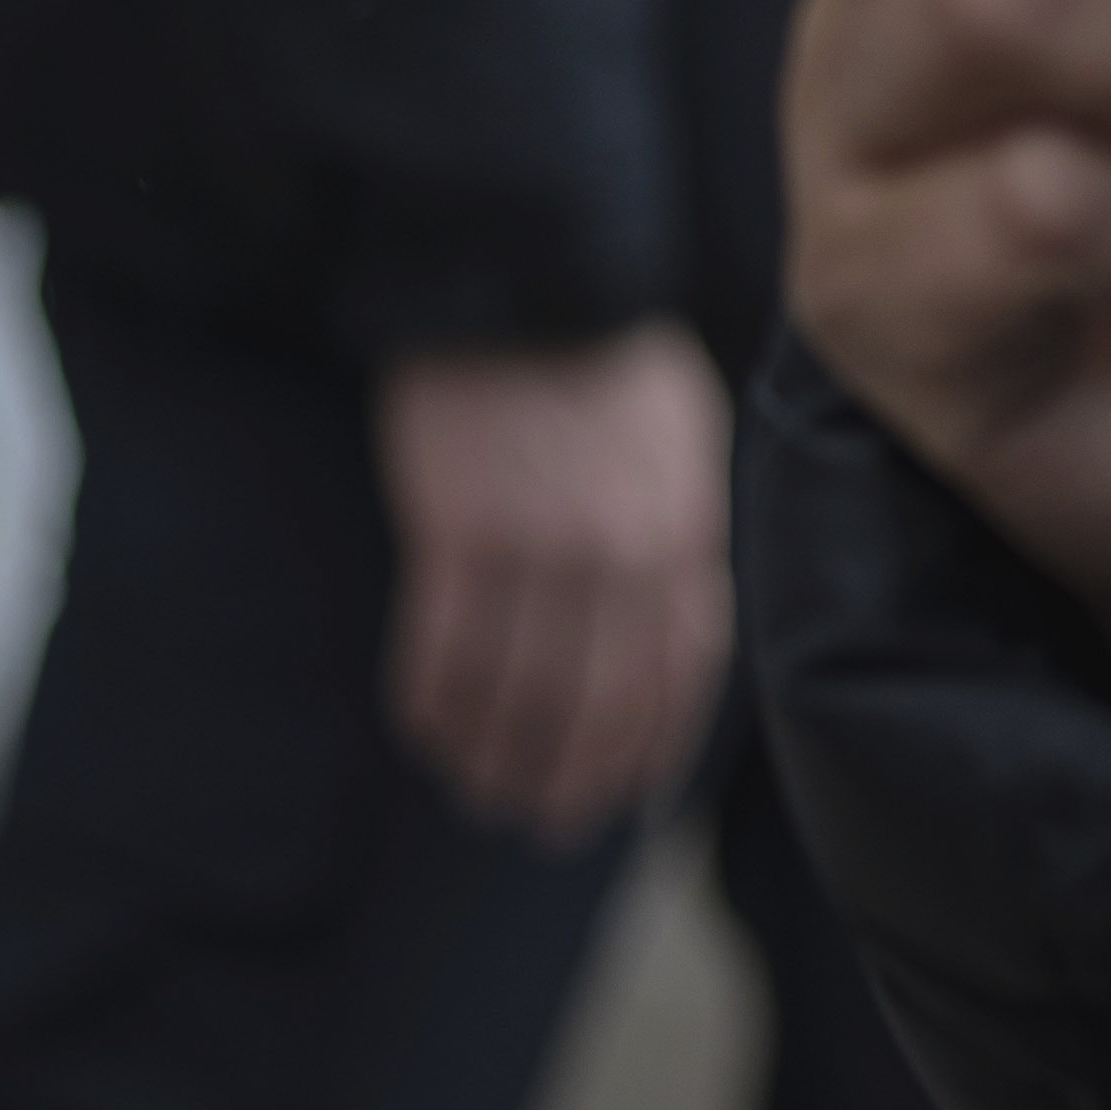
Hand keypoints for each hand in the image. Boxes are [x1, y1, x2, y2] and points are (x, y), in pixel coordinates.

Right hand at [381, 326, 729, 841]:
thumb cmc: (609, 372)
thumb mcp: (682, 456)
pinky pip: (443, 645)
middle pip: (597, 700)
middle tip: (540, 822)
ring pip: (517, 689)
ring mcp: (540, 544)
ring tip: (477, 788)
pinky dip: (433, 701)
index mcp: (686, 533)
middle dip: (568, 775)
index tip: (624, 801)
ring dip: (494, 753)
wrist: (533, 287)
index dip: (648, 748)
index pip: (680, 672)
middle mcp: (624, 552)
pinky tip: (424, 731)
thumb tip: (672, 648)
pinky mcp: (458, 529)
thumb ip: (679, 549)